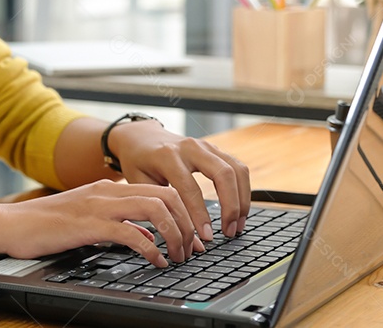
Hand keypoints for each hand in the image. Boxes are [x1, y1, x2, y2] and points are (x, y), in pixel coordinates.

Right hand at [0, 179, 205, 265]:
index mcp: (110, 188)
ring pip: (155, 209)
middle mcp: (108, 191)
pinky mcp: (89, 225)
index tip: (193, 236)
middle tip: (193, 248)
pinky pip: (131, 232)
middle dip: (187, 222)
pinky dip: (151, 247)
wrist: (10, 224)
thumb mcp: (88, 219)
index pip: (160, 189)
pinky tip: (156, 261)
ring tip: (179, 256)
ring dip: (175, 233)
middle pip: (166, 195)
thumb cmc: (46, 225)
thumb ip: (118, 223)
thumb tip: (147, 237)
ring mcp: (99, 206)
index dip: (184, 212)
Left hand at [107, 120, 249, 239]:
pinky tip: (240, 209)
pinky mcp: (215, 149)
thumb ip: (164, 212)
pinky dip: (243, 189)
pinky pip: (238, 167)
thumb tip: (192, 244)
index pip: (190, 188)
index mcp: (167, 156)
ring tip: (238, 224)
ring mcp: (205, 145)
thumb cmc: (138, 163)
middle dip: (231, 206)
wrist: (141, 137)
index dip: (201, 215)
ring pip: (236, 169)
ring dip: (242, 199)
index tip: (207, 237)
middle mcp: (190, 147)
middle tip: (229, 231)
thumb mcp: (141, 186)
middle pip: (222, 174)